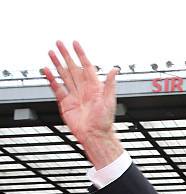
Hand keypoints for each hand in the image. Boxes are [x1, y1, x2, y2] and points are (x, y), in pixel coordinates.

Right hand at [44, 41, 121, 167]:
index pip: (86, 66)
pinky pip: (57, 88)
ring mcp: (74, 95)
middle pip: (73, 68)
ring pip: (64, 75)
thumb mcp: (109, 101)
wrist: (94, 136)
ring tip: (51, 52)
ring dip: (58, 64)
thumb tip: (114, 69)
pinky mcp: (66, 103)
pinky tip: (47, 70)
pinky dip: (52, 79)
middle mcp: (84, 90)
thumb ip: (110, 84)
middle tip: (59, 43)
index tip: (75, 43)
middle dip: (66, 55)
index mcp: (94, 87)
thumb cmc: (104, 121)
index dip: (81, 54)